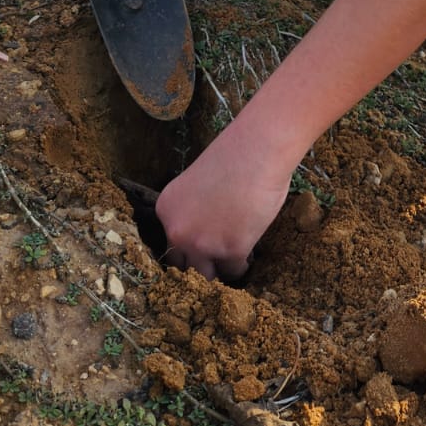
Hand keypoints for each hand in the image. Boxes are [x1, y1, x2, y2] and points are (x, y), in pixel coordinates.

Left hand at [156, 121, 293, 279]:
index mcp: (167, 210)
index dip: (190, 245)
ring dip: (218, 268)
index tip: (204, 244)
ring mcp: (202, 244)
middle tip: (216, 258)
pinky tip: (249, 253)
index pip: (172, 243)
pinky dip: (242, 265)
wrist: (258, 150)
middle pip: (182, 265)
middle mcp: (177, 231)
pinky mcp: (230, 251)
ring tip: (232, 260)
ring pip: (205, 275)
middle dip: (199, 263)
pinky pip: (233, 270)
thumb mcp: (196, 185)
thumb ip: (193, 210)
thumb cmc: (234, 157)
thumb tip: (204, 231)